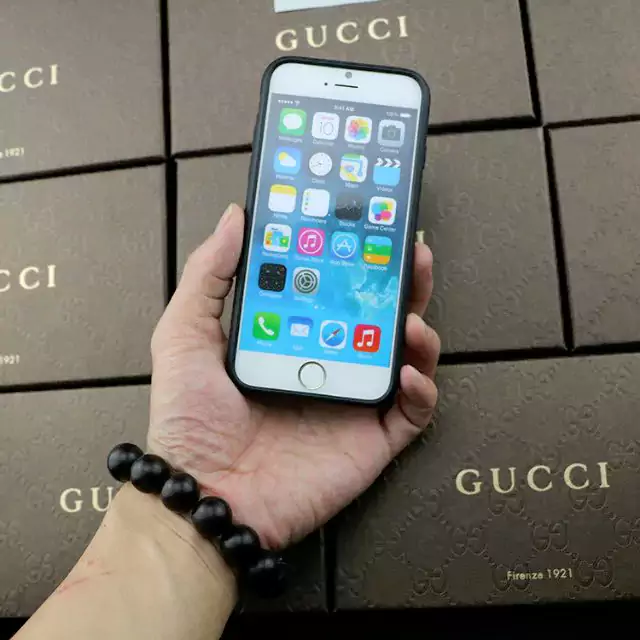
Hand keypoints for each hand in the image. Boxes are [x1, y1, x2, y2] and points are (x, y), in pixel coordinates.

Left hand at [148, 204, 439, 548]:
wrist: (204, 495)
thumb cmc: (189, 418)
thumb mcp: (186, 334)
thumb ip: (210, 275)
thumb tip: (235, 217)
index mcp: (292, 340)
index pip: (335, 292)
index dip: (356, 260)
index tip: (369, 227)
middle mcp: (328, 366)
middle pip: (378, 319)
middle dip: (402, 285)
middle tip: (412, 254)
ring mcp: (352, 403)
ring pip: (404, 359)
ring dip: (420, 333)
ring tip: (412, 318)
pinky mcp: (371, 440)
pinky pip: (413, 414)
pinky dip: (421, 391)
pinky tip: (409, 373)